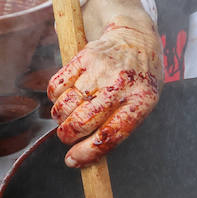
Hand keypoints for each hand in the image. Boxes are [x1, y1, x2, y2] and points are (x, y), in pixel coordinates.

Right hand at [48, 0, 162, 167]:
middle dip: (68, 136)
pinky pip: (57, 85)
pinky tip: (62, 99)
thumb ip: (118, 127)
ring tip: (65, 118)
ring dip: (60, 118)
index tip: (72, 160)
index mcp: (141, 101)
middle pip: (83, 121)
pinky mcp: (85, 56)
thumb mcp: (142, 103)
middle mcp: (122, 84)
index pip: (110, 135)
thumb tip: (84, 157)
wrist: (137, 37)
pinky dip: (54, 98)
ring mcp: (103, 69)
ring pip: (66, 105)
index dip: (87, 152)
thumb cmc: (139, 78)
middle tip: (67, 137)